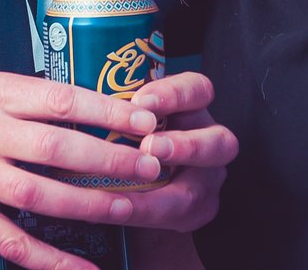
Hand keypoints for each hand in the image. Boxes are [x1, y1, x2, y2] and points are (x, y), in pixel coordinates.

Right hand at [0, 70, 166, 269]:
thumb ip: (9, 97)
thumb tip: (64, 103)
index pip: (61, 97)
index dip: (108, 109)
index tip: (147, 117)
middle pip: (61, 146)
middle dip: (112, 158)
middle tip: (154, 165)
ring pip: (41, 193)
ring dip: (91, 205)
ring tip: (131, 211)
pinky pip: (8, 241)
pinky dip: (49, 258)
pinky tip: (82, 269)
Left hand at [127, 72, 237, 232]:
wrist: (135, 179)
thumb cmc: (130, 135)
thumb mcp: (131, 114)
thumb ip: (123, 109)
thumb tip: (88, 100)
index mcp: (192, 108)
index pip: (198, 90)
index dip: (174, 94)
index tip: (141, 100)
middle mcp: (209, 142)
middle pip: (219, 142)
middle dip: (184, 146)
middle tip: (149, 146)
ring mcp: (208, 179)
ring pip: (198, 189)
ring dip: (160, 192)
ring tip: (125, 193)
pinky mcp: (198, 211)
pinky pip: (175, 217)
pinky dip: (141, 213)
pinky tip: (115, 210)